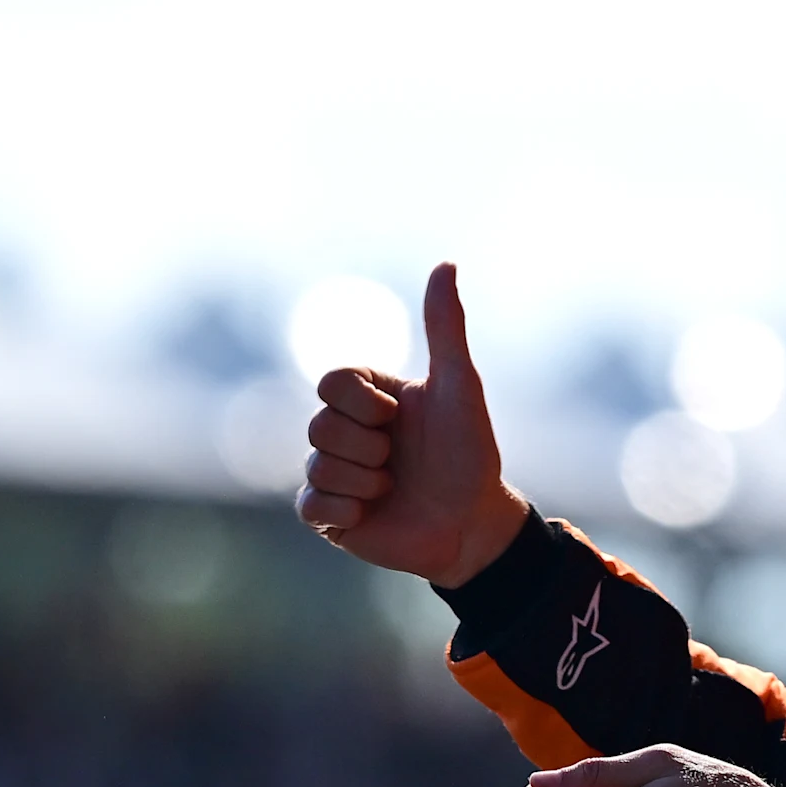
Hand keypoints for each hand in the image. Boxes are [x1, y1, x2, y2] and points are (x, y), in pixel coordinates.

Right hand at [297, 262, 532, 584]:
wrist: (475, 523)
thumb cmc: (471, 454)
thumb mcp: (461, 387)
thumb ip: (445, 327)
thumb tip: (447, 263)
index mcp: (369, 398)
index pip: (332, 381)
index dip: (363, 402)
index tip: (397, 416)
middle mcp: (346, 432)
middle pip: (319, 425)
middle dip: (369, 446)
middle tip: (400, 460)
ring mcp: (334, 474)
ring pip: (317, 465)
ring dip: (365, 479)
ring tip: (394, 488)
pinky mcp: (330, 516)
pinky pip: (310, 505)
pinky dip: (346, 508)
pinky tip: (373, 512)